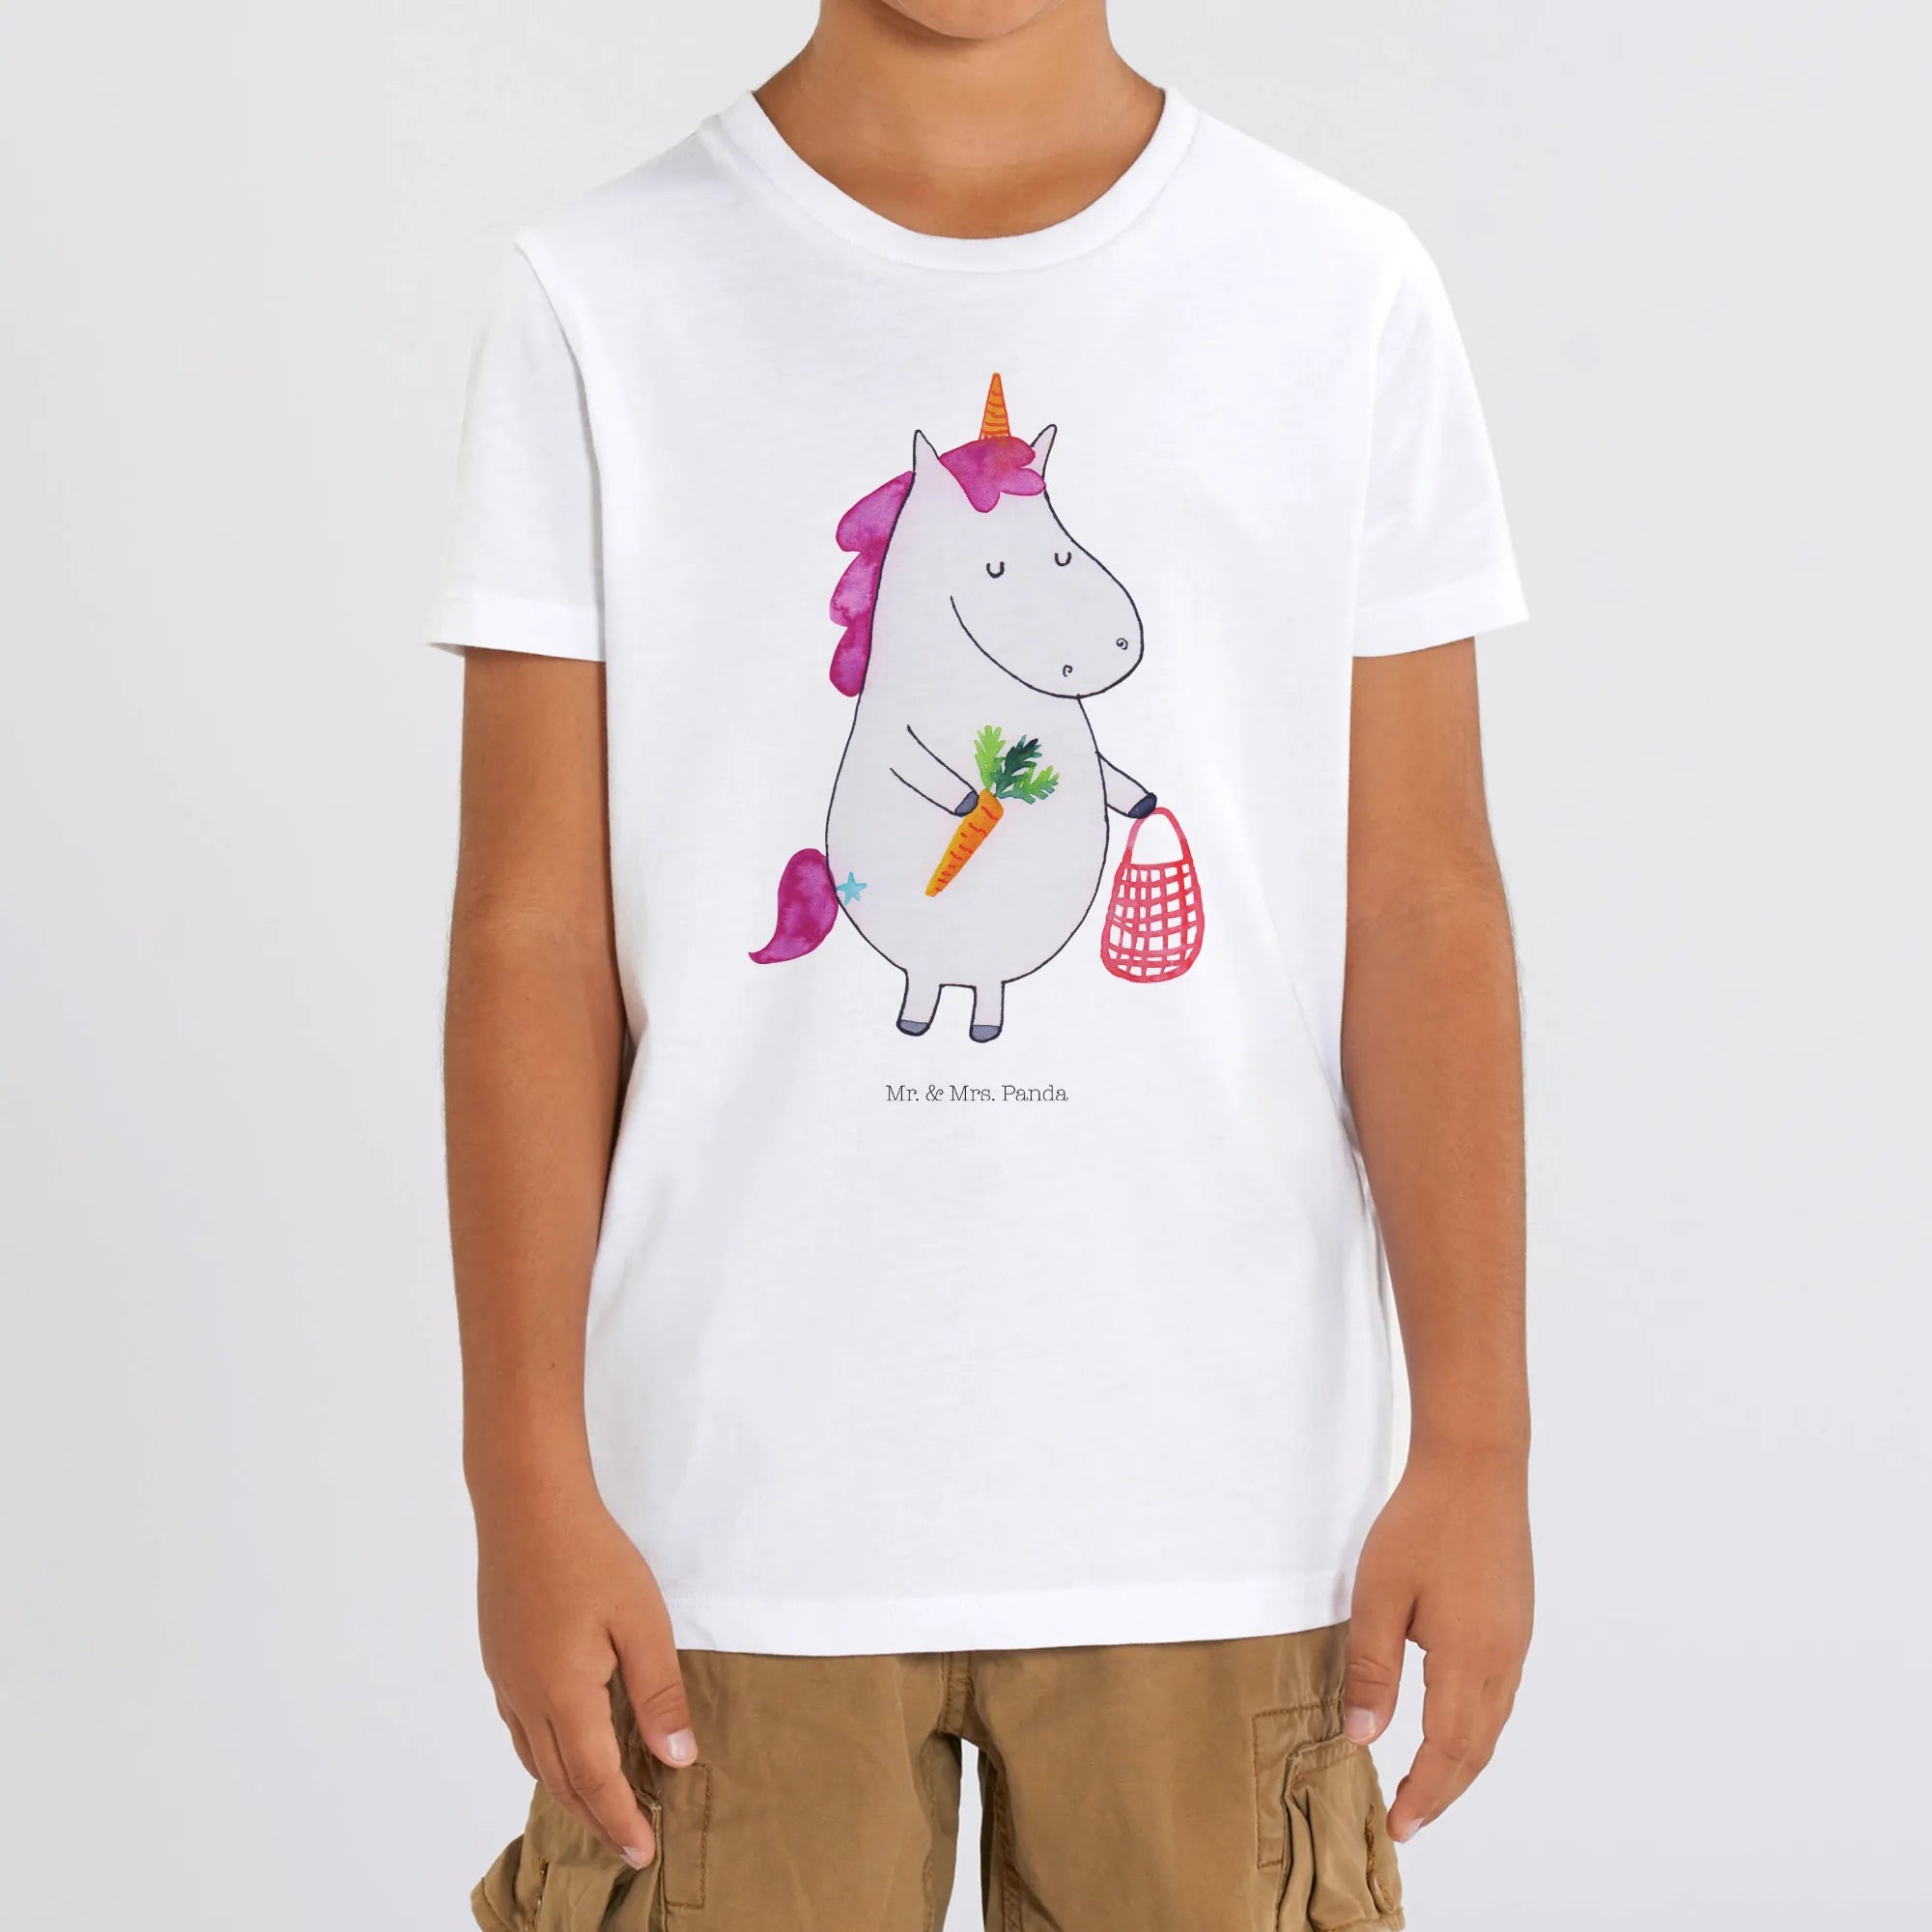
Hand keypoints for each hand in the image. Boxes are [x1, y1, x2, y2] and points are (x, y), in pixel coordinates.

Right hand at [477, 1487, 694, 1868]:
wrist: (527, 1506)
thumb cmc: (591, 1556)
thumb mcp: (642, 1622)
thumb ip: (659, 1693)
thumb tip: (677, 1759)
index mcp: (564, 1695)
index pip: (595, 1780)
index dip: (621, 1820)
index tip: (645, 1852)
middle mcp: (527, 1698)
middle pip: (560, 1780)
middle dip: (597, 1817)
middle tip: (629, 1844)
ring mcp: (507, 1679)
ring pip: (535, 1757)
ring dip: (569, 1790)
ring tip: (603, 1807)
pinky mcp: (500, 1658)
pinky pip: (521, 1728)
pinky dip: (545, 1755)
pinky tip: (563, 1748)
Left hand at [1341, 1450, 1532, 1840]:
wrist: (1476, 1466)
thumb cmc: (1422, 1523)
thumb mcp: (1378, 1595)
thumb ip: (1371, 1669)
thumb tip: (1363, 1736)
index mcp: (1469, 1660)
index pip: (1448, 1752)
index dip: (1424, 1795)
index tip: (1399, 1826)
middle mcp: (1503, 1660)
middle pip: (1477, 1749)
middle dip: (1443, 1791)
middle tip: (1410, 1820)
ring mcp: (1516, 1640)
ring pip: (1493, 1724)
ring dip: (1462, 1762)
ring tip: (1427, 1785)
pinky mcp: (1516, 1621)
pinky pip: (1500, 1695)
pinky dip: (1476, 1727)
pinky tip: (1454, 1725)